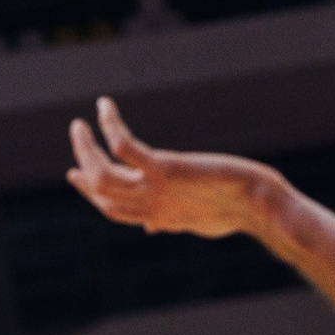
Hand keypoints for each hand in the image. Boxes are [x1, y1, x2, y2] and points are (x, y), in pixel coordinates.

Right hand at [66, 97, 279, 238]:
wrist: (258, 205)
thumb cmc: (238, 211)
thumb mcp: (197, 219)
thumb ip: (170, 220)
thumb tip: (150, 227)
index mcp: (159, 218)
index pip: (113, 210)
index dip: (90, 193)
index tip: (76, 175)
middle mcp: (152, 207)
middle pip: (102, 192)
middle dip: (83, 167)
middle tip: (77, 137)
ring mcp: (156, 190)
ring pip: (104, 174)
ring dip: (86, 148)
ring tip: (79, 125)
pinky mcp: (165, 169)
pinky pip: (125, 148)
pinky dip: (110, 125)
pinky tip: (104, 106)